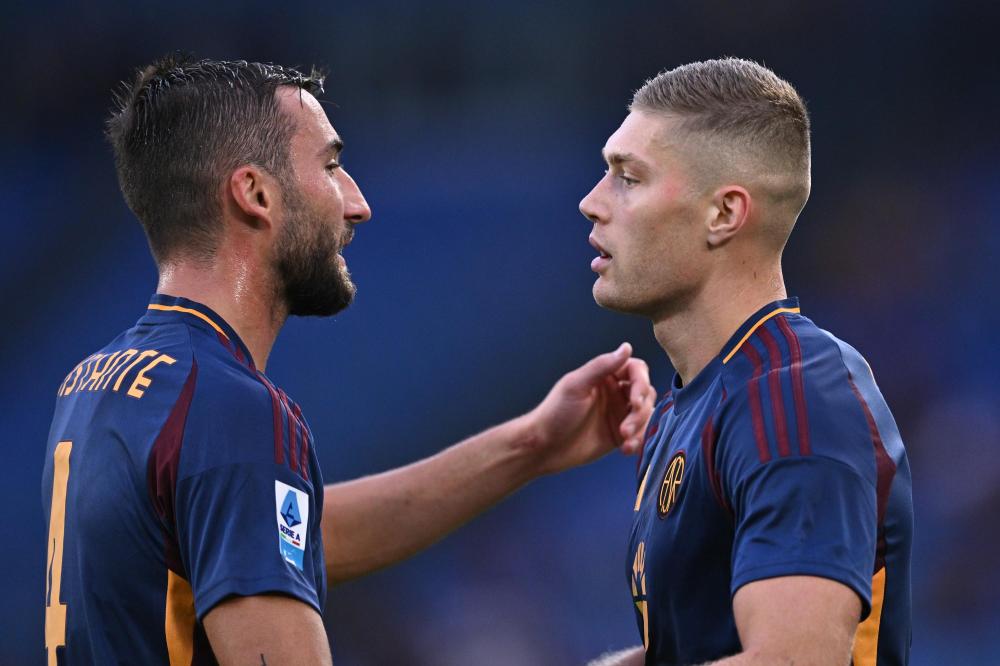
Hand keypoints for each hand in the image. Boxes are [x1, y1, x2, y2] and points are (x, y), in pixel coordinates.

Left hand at [526, 343, 655, 474]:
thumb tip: (626, 347)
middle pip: (645, 393)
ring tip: (624, 437)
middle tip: (627, 425)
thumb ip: (601, 366)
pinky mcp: (620, 435)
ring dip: (640, 426)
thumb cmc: (555, 412)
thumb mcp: (576, 386)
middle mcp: (615, 392)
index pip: (636, 370)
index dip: (641, 383)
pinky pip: (640, 434)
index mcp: (604, 376)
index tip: (634, 400)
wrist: (544, 447)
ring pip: (645, 414)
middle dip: (640, 409)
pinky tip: (626, 448)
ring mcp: (618, 414)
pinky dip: (638, 440)